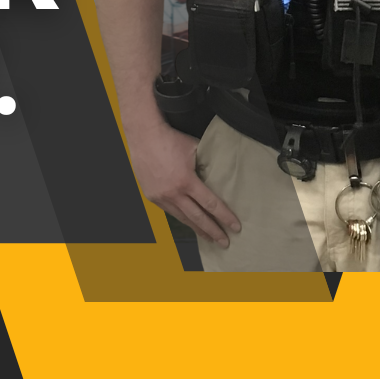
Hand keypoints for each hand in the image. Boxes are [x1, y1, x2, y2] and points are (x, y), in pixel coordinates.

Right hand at [126, 120, 240, 245]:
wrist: (144, 136)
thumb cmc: (169, 139)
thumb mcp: (194, 149)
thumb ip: (206, 162)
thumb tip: (218, 172)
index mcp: (186, 181)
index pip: (210, 204)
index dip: (224, 216)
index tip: (235, 227)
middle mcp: (173, 193)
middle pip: (198, 217)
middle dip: (213, 231)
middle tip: (225, 242)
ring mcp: (161, 196)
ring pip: (183, 218)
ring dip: (197, 229)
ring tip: (209, 238)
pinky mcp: (152, 196)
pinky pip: (170, 211)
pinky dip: (182, 218)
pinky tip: (189, 222)